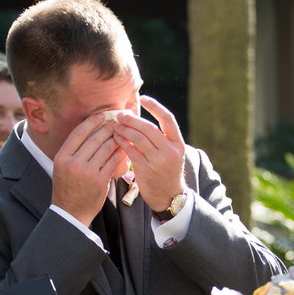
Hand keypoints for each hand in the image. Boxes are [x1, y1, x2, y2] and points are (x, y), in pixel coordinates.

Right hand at [51, 113, 126, 223]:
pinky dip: (120, 153)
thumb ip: (73, 151)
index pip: (78, 133)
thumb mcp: (62, 167)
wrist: (70, 213)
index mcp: (62, 157)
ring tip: (122, 132)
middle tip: (116, 121)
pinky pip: (113, 161)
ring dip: (116, 138)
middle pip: (94, 138)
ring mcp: (88, 172)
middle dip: (107, 127)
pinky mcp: (100, 181)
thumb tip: (89, 131)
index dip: (91, 121)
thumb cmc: (67, 188)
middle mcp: (74, 163)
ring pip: (106, 148)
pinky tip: (125, 147)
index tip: (101, 115)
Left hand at [113, 96, 184, 212]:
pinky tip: (116, 138)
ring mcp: (159, 161)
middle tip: (120, 114)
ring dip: (124, 130)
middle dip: (132, 119)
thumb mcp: (171, 153)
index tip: (143, 98)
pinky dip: (122, 142)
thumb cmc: (166, 171)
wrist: (168, 196)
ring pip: (138, 138)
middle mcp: (170, 151)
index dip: (155, 107)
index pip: (168, 119)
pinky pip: (131, 151)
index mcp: (178, 143)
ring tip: (115, 125)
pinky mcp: (147, 170)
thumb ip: (160, 138)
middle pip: (149, 128)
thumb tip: (139, 119)